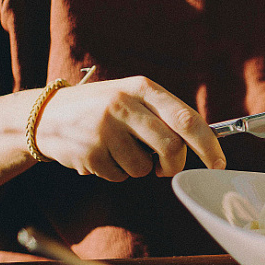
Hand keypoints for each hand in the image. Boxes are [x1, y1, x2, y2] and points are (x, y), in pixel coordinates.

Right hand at [34, 76, 225, 180]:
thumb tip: (203, 142)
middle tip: (167, 169)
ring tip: (120, 151)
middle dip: (175, 165)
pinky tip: (101, 155)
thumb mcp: (131, 97)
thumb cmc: (101, 109)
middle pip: (171, 147)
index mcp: (142, 88)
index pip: (186, 118)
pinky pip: (120, 176)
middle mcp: (124, 104)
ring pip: (145, 167)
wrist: (46, 115)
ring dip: (140, 168)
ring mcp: (105, 129)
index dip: (208, 144)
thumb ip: (163, 115)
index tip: (218, 163)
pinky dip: (117, 173)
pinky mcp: (90, 152)